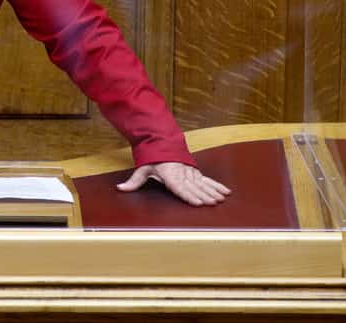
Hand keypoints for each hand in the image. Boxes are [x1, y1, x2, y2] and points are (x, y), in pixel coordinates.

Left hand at [116, 162, 230, 205]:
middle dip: (204, 195)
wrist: (162, 141)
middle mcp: (182, 173)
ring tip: (221, 199)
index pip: (180, 187)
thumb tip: (120, 188)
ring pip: (203, 183)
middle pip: (194, 186)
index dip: (189, 195)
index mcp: (169, 173)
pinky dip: (216, 185)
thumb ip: (134, 181)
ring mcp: (190, 172)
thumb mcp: (142, 168)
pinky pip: (207, 179)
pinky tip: (225, 191)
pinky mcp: (195, 171)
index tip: (198, 203)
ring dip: (213, 191)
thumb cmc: (152, 157)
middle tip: (213, 203)